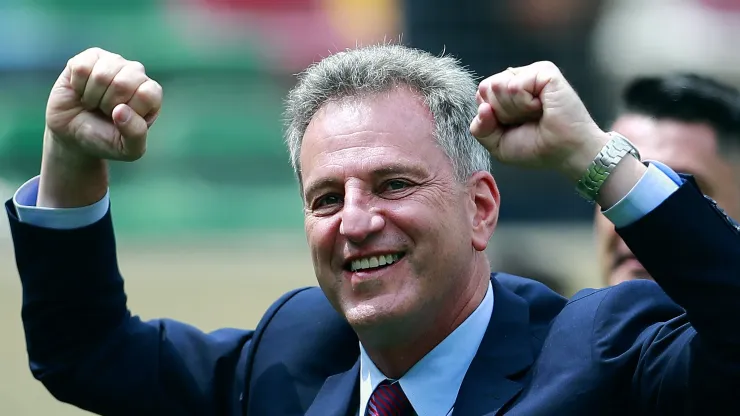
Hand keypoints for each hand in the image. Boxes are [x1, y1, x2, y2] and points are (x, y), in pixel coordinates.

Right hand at [38, 48, 161, 207]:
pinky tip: (81, 91)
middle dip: (108, 104)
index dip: (129, 111)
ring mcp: (113, 63)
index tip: (120, 120)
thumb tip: (121, 110)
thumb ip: (135, 134)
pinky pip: (82, 67)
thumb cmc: (105, 140)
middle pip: (123, 83)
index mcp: (151, 94)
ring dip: (92, 96)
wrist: (74, 135)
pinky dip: (77, 85)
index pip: (147, 94)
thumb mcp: (127, 149)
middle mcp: (136, 74)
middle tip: (104, 111)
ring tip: (93, 103)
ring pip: (102, 74)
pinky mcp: (90, 57)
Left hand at [469, 61, 608, 180]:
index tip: (513, 126)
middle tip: (526, 120)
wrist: (565, 152)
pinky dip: (525, 103)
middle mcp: (518, 79)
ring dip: (514, 109)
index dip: (491, 117)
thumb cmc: (537, 147)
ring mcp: (531, 73)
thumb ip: (480, 128)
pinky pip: (515, 85)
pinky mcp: (544, 71)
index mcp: (506, 93)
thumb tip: (483, 107)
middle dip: (502, 113)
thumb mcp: (498, 144)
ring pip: (498, 86)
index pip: (481, 95)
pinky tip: (542, 107)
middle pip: (486, 88)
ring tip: (536, 114)